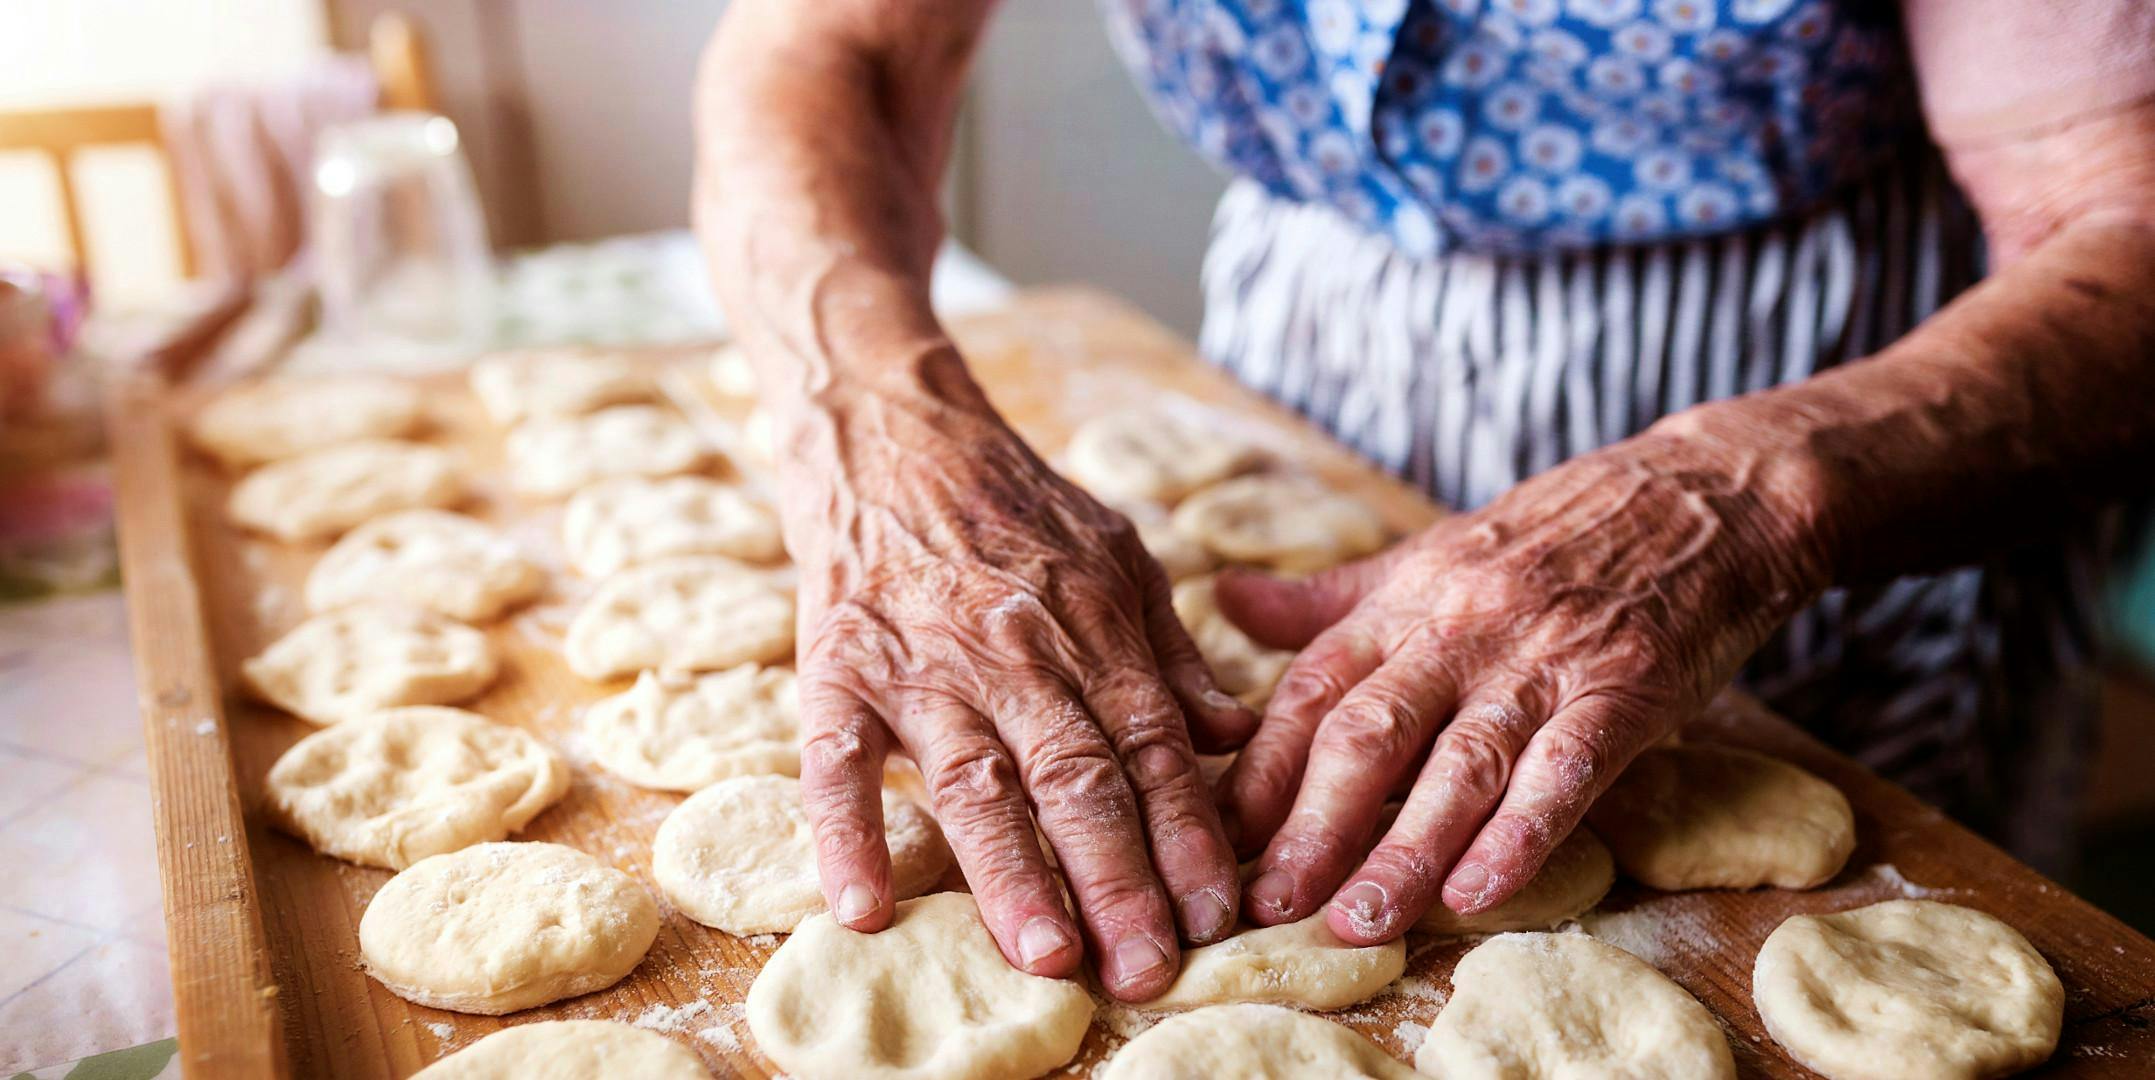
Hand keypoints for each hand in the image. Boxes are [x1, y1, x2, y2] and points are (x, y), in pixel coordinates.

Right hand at [779, 375, 1259, 1000]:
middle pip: (1078, 778)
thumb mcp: (1117, 554)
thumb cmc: (1014, 505)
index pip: (1154, 748)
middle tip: (1148, 969)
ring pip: (976, 781)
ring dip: (1012, 873)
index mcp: (1090, 627)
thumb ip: (1170, 652)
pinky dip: (844, 834)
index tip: (1220, 914)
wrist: (890, 431)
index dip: (1189, 836)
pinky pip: (835, 760)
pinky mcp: (836, 666)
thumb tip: (1233, 735)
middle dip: (1119, 880)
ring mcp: (921, 664)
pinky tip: (862, 908)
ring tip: (1048, 955)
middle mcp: (1013, 652)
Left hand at [1210, 430, 1825, 940]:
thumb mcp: (1429, 554)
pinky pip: (1566, 769)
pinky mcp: (1625, 689)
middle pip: (1367, 735)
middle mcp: (1459, 630)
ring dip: (1404, 852)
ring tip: (1358, 923)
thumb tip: (1223, 602)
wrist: (1703, 495)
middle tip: (1270, 904)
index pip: (1310, 693)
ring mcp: (1543, 661)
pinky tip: (1479, 892)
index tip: (1214, 841)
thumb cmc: (1553, 537)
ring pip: (1458, 765)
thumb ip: (1327, 599)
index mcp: (1403, 602)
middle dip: (1312, 828)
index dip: (1259, 772)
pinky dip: (1522, 834)